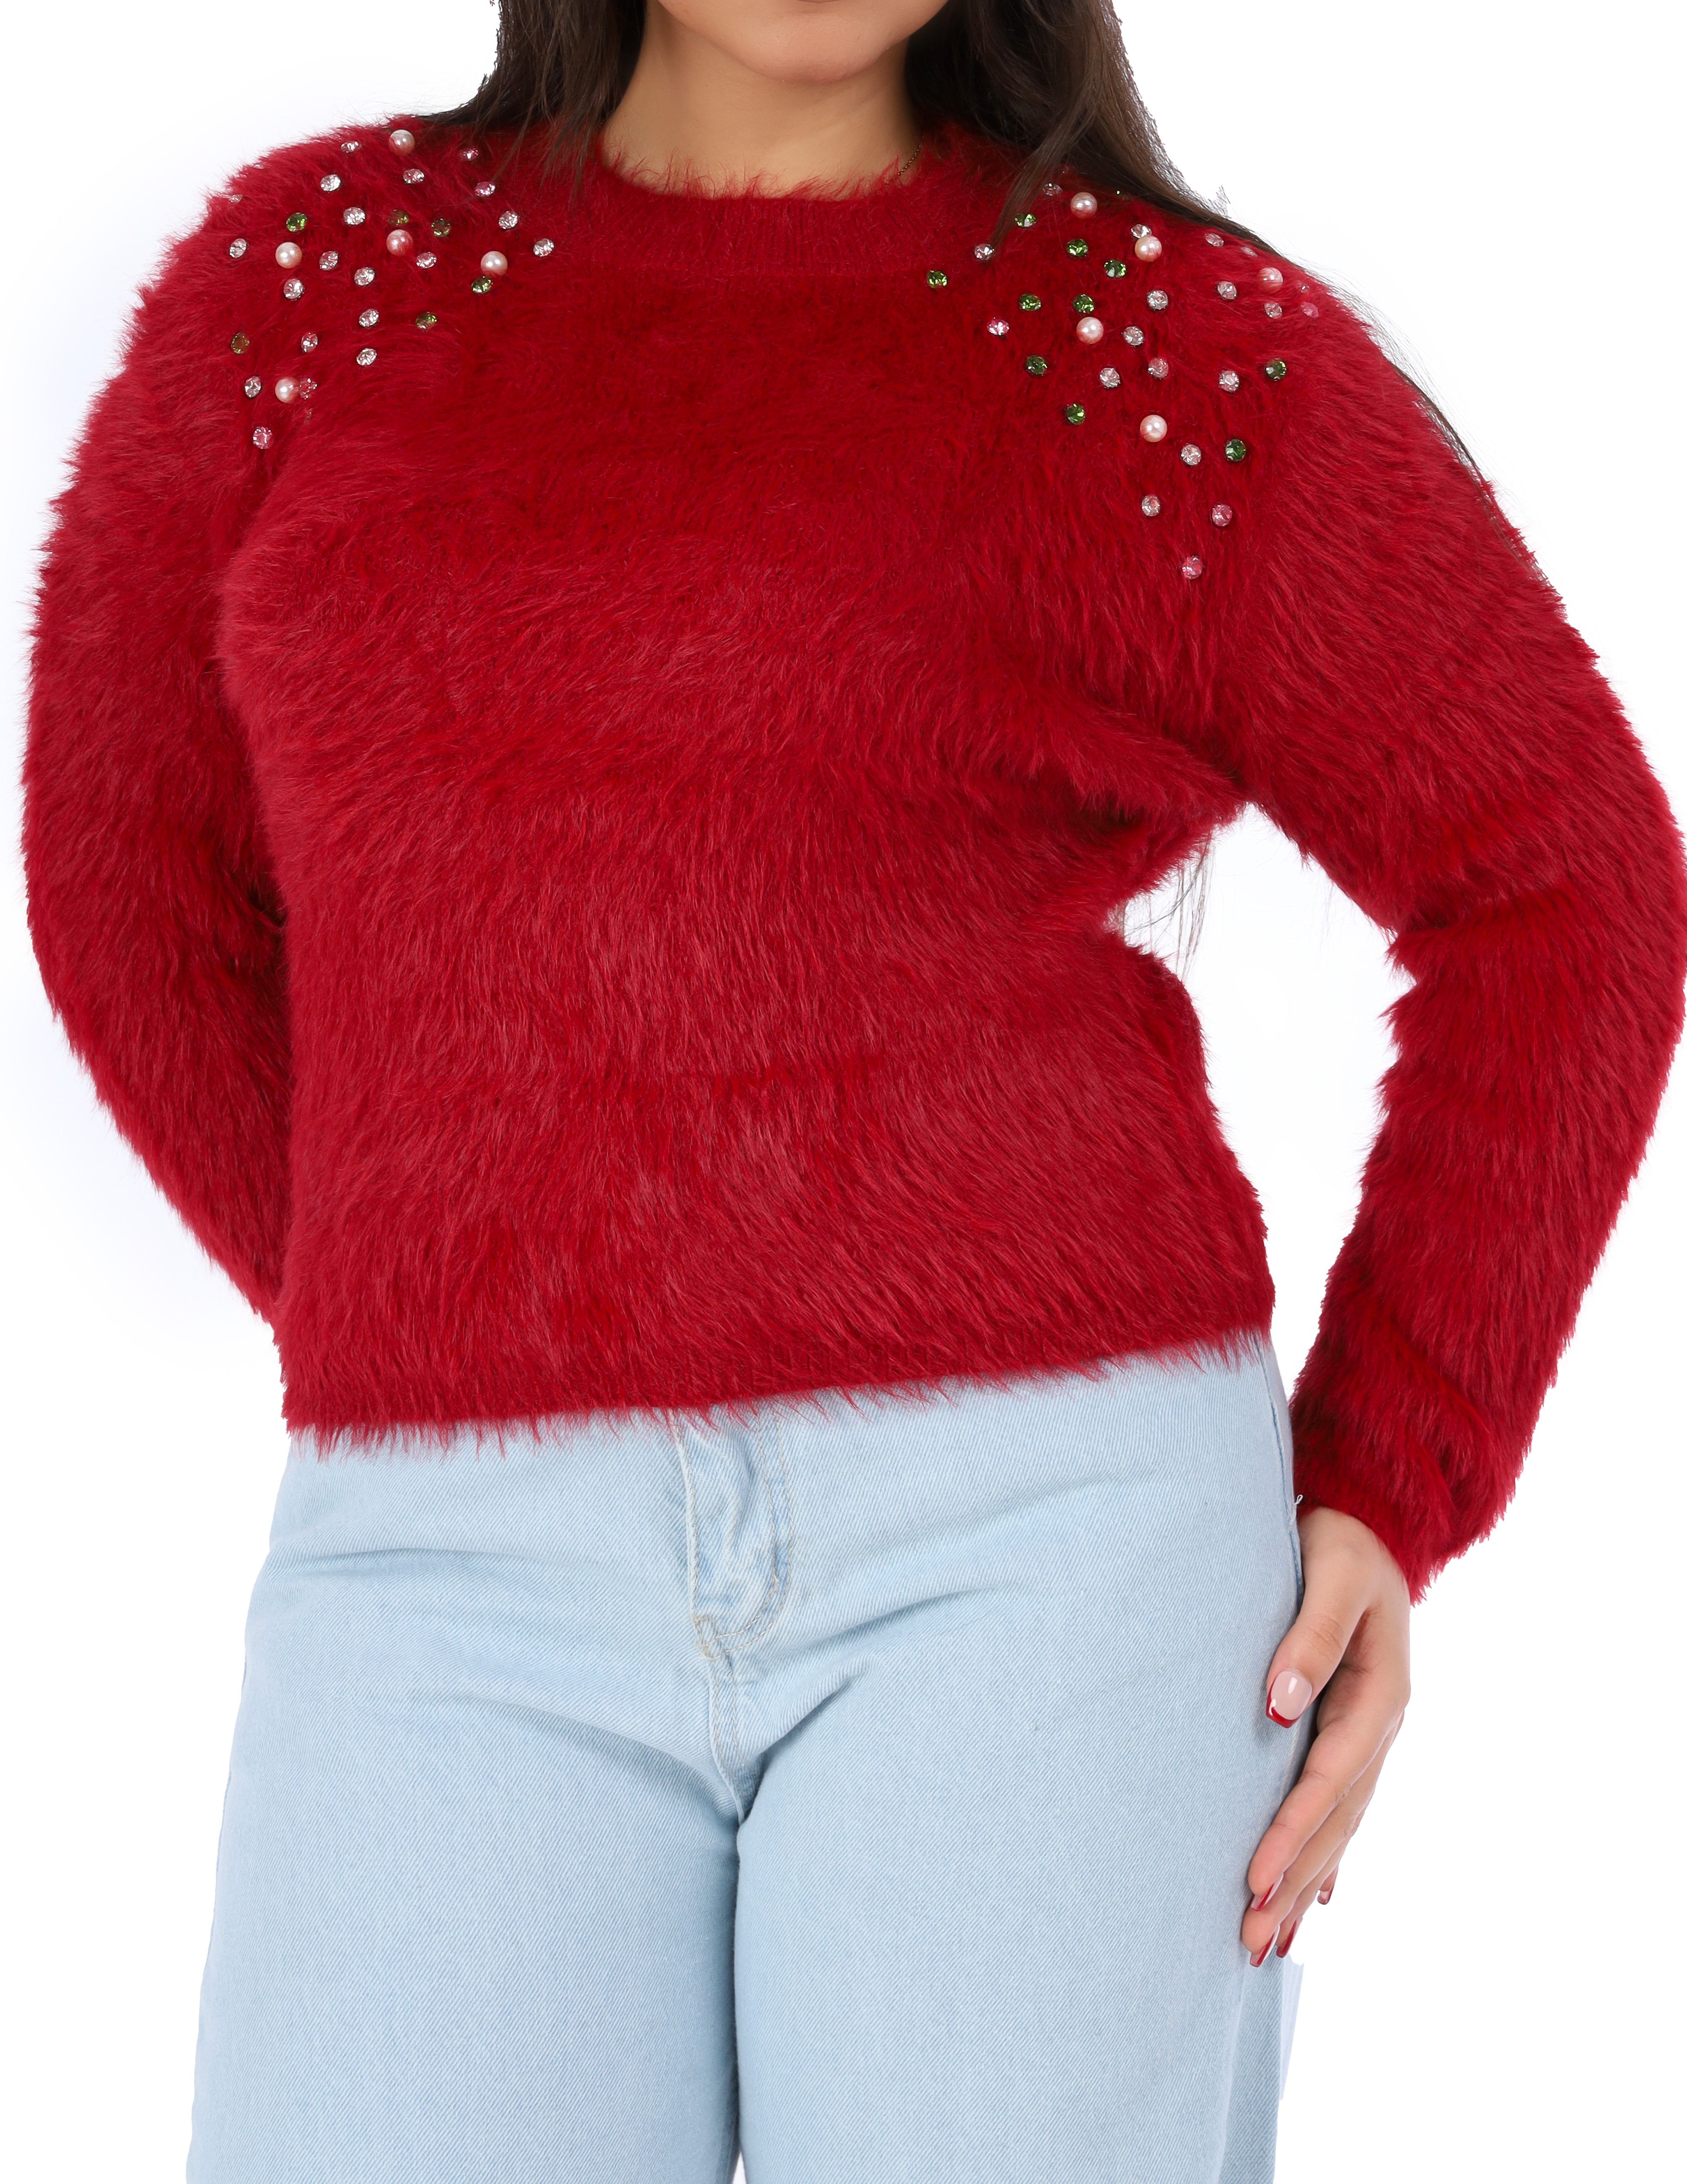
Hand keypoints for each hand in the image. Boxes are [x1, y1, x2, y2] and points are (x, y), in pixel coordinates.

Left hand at [1240, 1505, 1410, 1962]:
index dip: (1292, 1829)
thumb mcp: (1333, 1570)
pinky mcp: (1351, 1729)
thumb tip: (1281, 1702)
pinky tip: (1313, 1896)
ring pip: (1339, 1822)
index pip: (1331, 1777)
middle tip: (1250, 1940)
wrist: (1364, 1521)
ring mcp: (1370, 1731)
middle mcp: (1381, 1723)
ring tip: (1266, 1940)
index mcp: (1382, 1692)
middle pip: (1337, 1818)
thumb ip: (1313, 1632)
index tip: (1252, 1877)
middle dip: (1293, 1879)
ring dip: (1304, 1880)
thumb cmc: (1341, 1539)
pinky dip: (1325, 1853)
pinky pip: (1339, 1804)